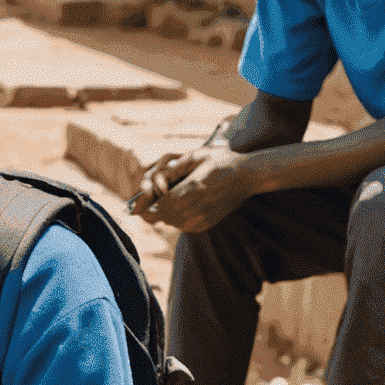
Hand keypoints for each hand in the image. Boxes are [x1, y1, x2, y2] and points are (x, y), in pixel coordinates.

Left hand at [134, 143, 256, 232]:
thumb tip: (154, 183)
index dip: (144, 205)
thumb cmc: (220, 161)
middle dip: (153, 209)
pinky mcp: (204, 225)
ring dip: (165, 213)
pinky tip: (184, 203)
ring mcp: (199, 220)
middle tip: (151, 198)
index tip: (138, 202)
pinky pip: (182, 226)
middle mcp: (193, 210)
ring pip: (170, 223)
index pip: (156, 207)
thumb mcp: (194, 158)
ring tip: (169, 198)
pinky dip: (178, 217)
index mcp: (187, 192)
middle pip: (160, 218)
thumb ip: (171, 171)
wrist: (246, 177)